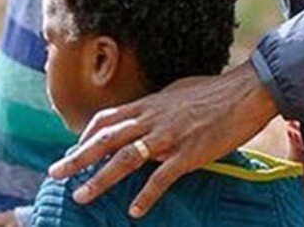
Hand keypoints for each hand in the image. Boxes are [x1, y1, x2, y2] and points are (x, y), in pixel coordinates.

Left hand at [47, 62, 278, 217]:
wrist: (248, 90)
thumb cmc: (217, 91)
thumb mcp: (179, 93)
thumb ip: (159, 107)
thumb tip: (148, 113)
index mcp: (150, 104)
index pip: (108, 119)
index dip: (86, 135)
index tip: (73, 149)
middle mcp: (153, 119)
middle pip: (105, 139)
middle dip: (77, 157)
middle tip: (54, 173)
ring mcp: (169, 137)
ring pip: (125, 160)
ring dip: (99, 180)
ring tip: (81, 197)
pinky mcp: (189, 153)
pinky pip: (162, 178)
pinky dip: (146, 196)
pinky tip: (135, 212)